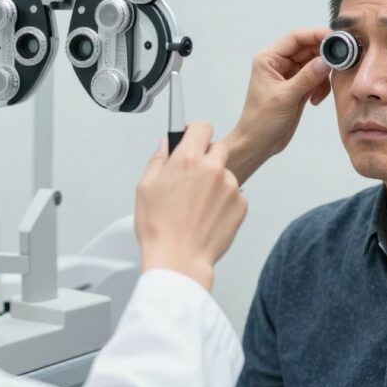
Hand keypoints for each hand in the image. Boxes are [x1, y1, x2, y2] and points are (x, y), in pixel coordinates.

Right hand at [135, 121, 247, 290]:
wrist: (179, 260)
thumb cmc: (160, 229)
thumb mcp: (145, 188)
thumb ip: (158, 160)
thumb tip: (166, 146)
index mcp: (187, 160)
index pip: (202, 127)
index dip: (195, 131)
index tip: (192, 137)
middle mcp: (212, 169)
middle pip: (217, 147)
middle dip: (206, 156)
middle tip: (192, 176)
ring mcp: (230, 186)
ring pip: (226, 173)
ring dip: (215, 181)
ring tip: (197, 204)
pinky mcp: (241, 205)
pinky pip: (235, 194)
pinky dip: (224, 201)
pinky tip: (207, 215)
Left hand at [219, 28, 332, 184]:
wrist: (257, 144)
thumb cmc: (261, 121)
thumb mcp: (285, 97)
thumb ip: (307, 77)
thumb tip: (326, 61)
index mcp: (269, 59)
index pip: (296, 38)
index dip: (317, 35)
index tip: (337, 40)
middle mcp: (279, 63)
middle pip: (308, 49)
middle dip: (325, 57)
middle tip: (341, 65)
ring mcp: (290, 76)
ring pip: (315, 64)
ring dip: (323, 75)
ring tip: (320, 93)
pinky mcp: (298, 88)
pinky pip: (316, 79)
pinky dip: (321, 87)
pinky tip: (315, 101)